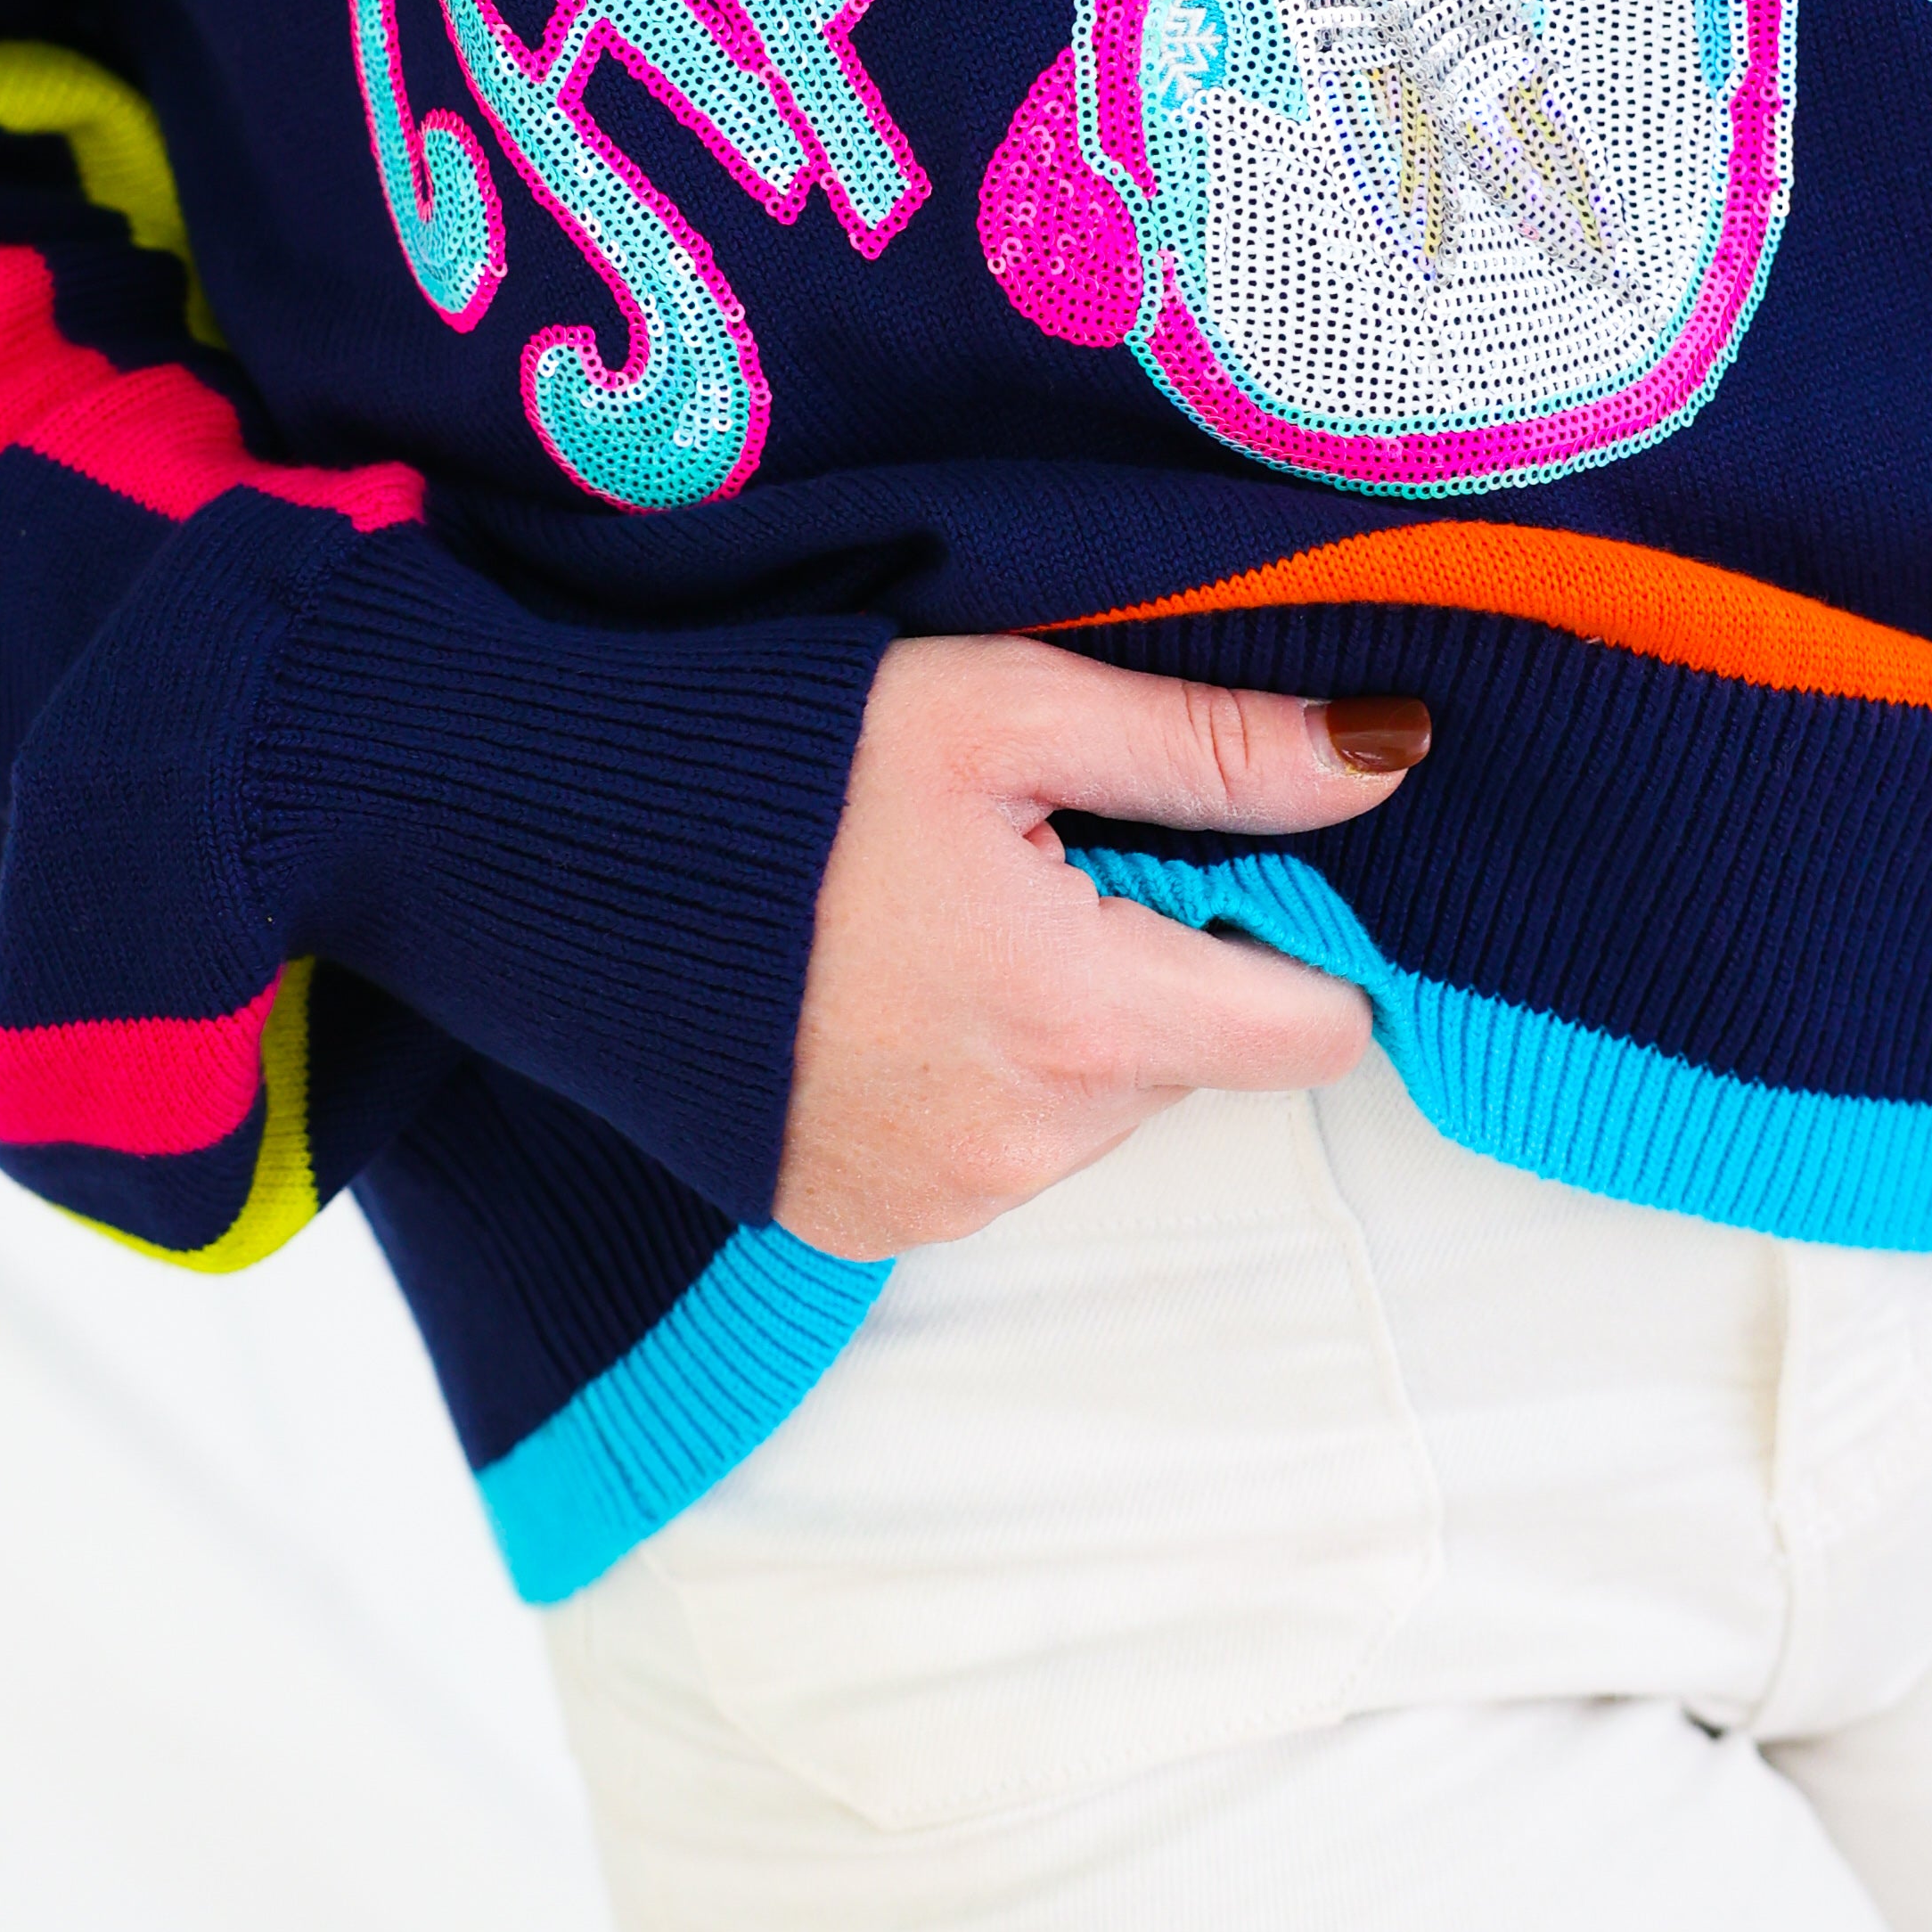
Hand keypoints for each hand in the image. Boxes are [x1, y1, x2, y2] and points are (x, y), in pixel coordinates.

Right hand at [774, 637, 1426, 1259]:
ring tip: (930, 918)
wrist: (543, 855)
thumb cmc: (777, 759)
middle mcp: (1024, 1147)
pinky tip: (872, 992)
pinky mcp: (859, 1225)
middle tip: (1024, 861)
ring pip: (1087, 1114)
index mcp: (1081, 1019)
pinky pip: (984, 1159)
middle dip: (1146, 968)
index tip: (1211, 865)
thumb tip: (1388, 756)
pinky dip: (961, 1083)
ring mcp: (936, 1202)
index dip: (1290, 942)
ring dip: (1053, 1029)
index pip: (1311, 1034)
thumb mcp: (1003, 707)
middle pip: (1188, 1066)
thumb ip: (1209, 747)